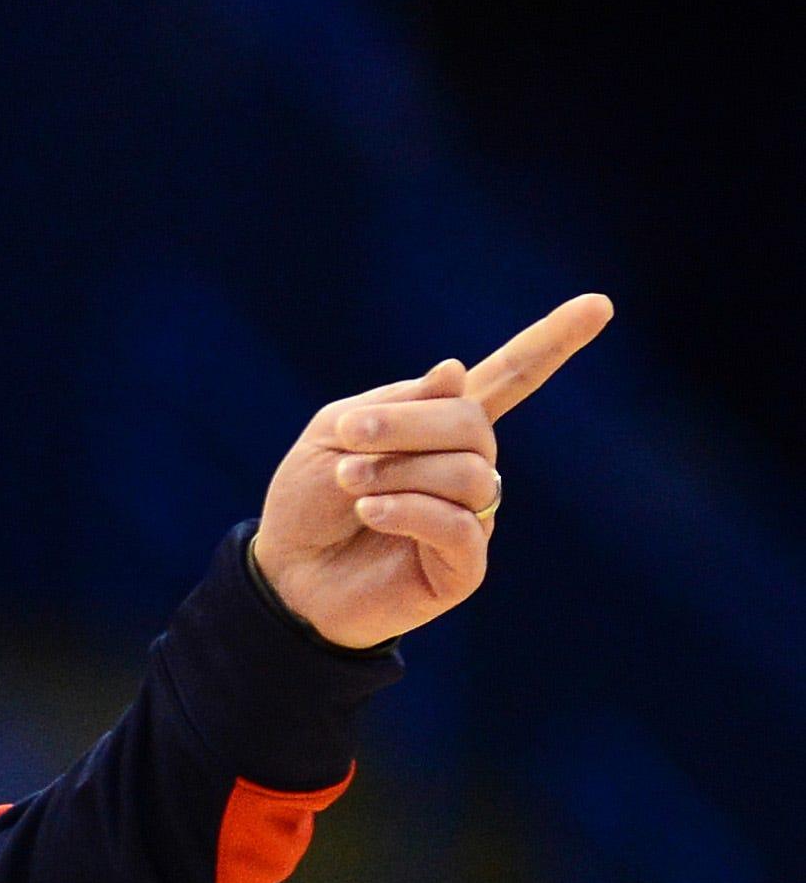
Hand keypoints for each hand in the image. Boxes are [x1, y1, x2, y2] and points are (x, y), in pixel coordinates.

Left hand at [250, 293, 613, 648]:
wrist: (283, 578)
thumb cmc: (306, 503)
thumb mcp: (337, 435)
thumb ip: (397, 404)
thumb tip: (457, 371)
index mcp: (439, 428)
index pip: (508, 379)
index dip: (551, 343)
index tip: (599, 304)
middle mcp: (467, 468)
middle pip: (472, 424)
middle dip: (408, 425)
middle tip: (349, 439)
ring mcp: (472, 518)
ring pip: (470, 474)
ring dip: (401, 470)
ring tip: (351, 483)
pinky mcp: (463, 566)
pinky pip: (461, 525)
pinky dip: (410, 510)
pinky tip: (370, 511)